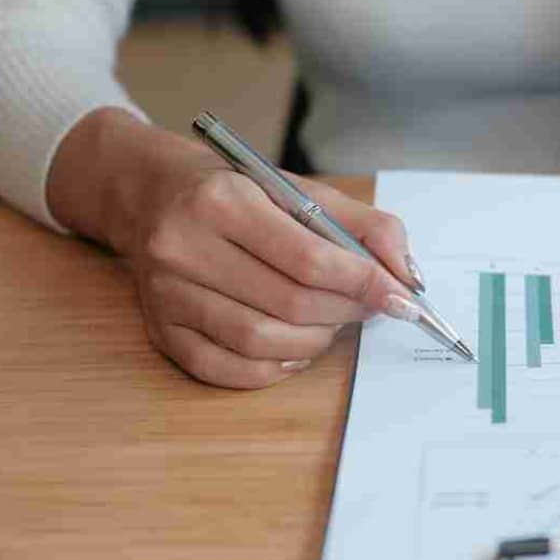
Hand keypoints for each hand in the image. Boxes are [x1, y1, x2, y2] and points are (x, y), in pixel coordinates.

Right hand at [48, 110, 423, 388]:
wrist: (151, 194)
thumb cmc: (237, 193)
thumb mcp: (301, 190)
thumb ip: (367, 226)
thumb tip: (408, 276)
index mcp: (223, 200)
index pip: (310, 259)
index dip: (364, 284)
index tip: (399, 296)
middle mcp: (184, 246)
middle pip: (289, 304)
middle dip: (345, 312)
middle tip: (369, 306)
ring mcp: (167, 293)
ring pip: (259, 341)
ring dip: (314, 341)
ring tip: (331, 323)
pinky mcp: (160, 329)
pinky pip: (226, 369)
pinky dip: (273, 367)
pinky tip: (294, 348)